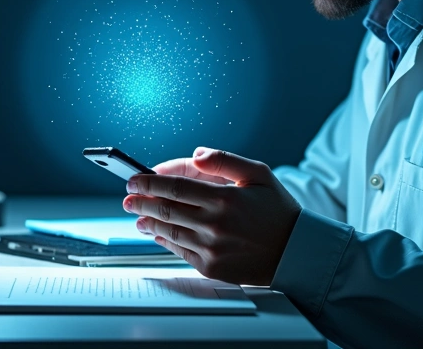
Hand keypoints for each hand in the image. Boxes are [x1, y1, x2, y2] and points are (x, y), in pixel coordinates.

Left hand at [123, 147, 300, 285]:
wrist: (295, 252)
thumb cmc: (278, 211)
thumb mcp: (258, 174)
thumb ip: (225, 160)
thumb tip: (196, 155)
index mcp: (225, 198)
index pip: (175, 187)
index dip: (149, 182)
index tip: (134, 179)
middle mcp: (216, 224)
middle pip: (166, 209)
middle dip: (140, 201)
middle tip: (127, 197)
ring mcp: (212, 248)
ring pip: (168, 231)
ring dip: (147, 221)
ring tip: (137, 216)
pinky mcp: (211, 267)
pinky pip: (179, 251)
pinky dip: (163, 241)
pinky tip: (156, 233)